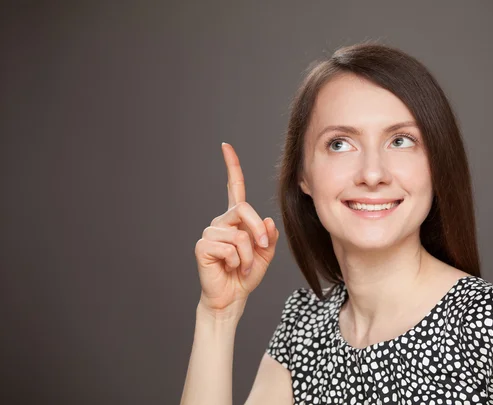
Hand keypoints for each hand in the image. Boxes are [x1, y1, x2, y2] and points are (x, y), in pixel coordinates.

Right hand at [194, 143, 279, 312]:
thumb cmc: (245, 275)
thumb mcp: (265, 254)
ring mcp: (210, 232)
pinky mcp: (203, 245)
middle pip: (244, 210)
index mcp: (236, 219)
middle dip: (259, 233)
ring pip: (240, 234)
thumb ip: (268, 236)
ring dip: (248, 256)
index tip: (225, 146)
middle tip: (262, 250)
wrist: (231, 297)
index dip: (231, 166)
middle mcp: (221, 221)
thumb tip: (267, 221)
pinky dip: (237, 261)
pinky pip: (229, 247)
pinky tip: (229, 268)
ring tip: (241, 267)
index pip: (234, 188)